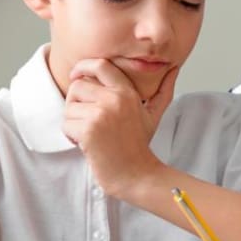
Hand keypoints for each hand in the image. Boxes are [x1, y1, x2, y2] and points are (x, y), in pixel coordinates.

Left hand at [62, 59, 177, 196]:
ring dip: (73, 122)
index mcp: (127, 92)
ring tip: (90, 133)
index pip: (100, 65)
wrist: (136, 174)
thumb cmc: (139, 145)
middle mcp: (114, 99)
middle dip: (75, 103)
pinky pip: (66, 124)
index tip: (76, 75)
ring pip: (68, 106)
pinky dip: (71, 136)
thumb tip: (174, 68)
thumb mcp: (154, 114)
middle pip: (77, 85)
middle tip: (86, 119)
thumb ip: (163, 90)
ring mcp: (101, 114)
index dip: (83, 66)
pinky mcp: (88, 130)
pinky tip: (86, 144)